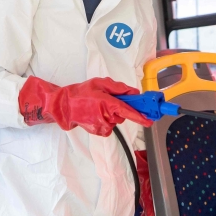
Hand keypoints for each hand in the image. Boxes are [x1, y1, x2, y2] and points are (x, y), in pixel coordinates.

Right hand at [18, 77, 153, 135]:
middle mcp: (106, 116)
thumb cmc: (81, 93)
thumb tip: (134, 93)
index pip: (127, 111)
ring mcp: (103, 126)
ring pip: (116, 120)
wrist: (65, 107)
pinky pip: (110, 125)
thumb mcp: (100, 84)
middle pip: (123, 114)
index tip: (150, 120)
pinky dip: (107, 120)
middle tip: (107, 100)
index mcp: (107, 103)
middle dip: (120, 108)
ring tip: (98, 106)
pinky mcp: (100, 131)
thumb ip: (118, 88)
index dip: (140, 116)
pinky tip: (96, 114)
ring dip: (112, 114)